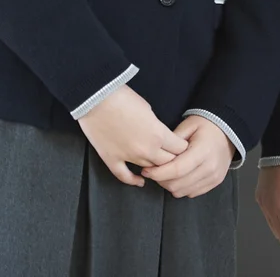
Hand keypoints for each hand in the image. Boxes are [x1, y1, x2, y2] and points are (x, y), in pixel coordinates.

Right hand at [75, 86, 189, 186]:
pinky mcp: (111, 159)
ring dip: (155, 167)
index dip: (182, 147)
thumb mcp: (149, 109)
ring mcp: (128, 156)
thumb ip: (157, 127)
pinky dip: (133, 180)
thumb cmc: (123, 98)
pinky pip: (125, 176)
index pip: (180, 149)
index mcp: (158, 135)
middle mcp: (146, 150)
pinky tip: (140, 181)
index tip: (181, 145)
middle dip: (172, 158)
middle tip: (171, 155)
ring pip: (149, 169)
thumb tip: (158, 135)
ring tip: (158, 165)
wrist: (97, 98)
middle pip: (168, 162)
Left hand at [142, 114, 234, 197]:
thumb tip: (156, 155)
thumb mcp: (188, 126)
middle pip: (177, 184)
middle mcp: (210, 167)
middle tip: (154, 171)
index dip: (158, 173)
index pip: (176, 169)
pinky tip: (180, 176)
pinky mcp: (215, 182)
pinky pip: (191, 193)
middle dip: (161, 179)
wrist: (228, 130)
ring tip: (166, 173)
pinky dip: (182, 187)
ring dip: (170, 185)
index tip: (146, 170)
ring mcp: (214, 177)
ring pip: (182, 191)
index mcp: (203, 151)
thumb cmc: (206, 125)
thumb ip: (172, 141)